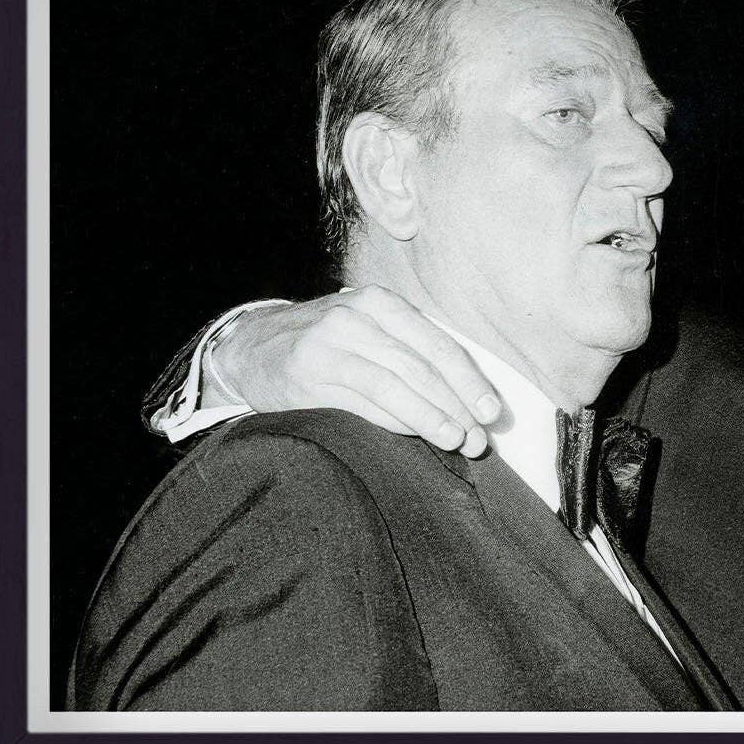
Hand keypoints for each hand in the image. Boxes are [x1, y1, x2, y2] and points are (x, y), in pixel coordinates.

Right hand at [210, 288, 500, 455]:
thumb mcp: (368, 332)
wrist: (250, 346)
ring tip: (458, 441)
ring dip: (432, 416)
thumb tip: (467, 402)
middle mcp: (357, 316)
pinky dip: (396, 420)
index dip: (469, 380)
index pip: (437, 343)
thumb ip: (410, 354)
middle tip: (479, 439)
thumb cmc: (326, 345)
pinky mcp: (310, 372)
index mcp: (381, 303)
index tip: (492, 412)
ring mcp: (331, 343)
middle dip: (457, 405)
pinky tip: (418, 435)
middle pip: (421, 365)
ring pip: (396, 383)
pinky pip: (365, 399)